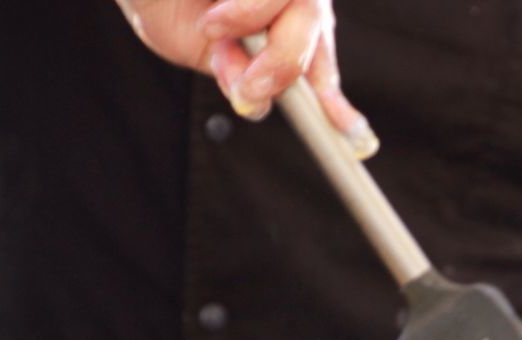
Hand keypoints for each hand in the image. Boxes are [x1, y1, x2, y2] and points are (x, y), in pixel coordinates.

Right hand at [115, 0, 373, 149]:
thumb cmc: (162, 0)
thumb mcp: (194, 48)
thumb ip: (232, 72)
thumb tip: (257, 101)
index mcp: (279, 28)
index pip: (318, 69)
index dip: (338, 107)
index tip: (359, 143)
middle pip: (316, 33)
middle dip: (285, 68)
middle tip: (249, 91)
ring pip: (306, 7)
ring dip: (264, 36)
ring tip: (215, 31)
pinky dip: (248, 12)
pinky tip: (216, 21)